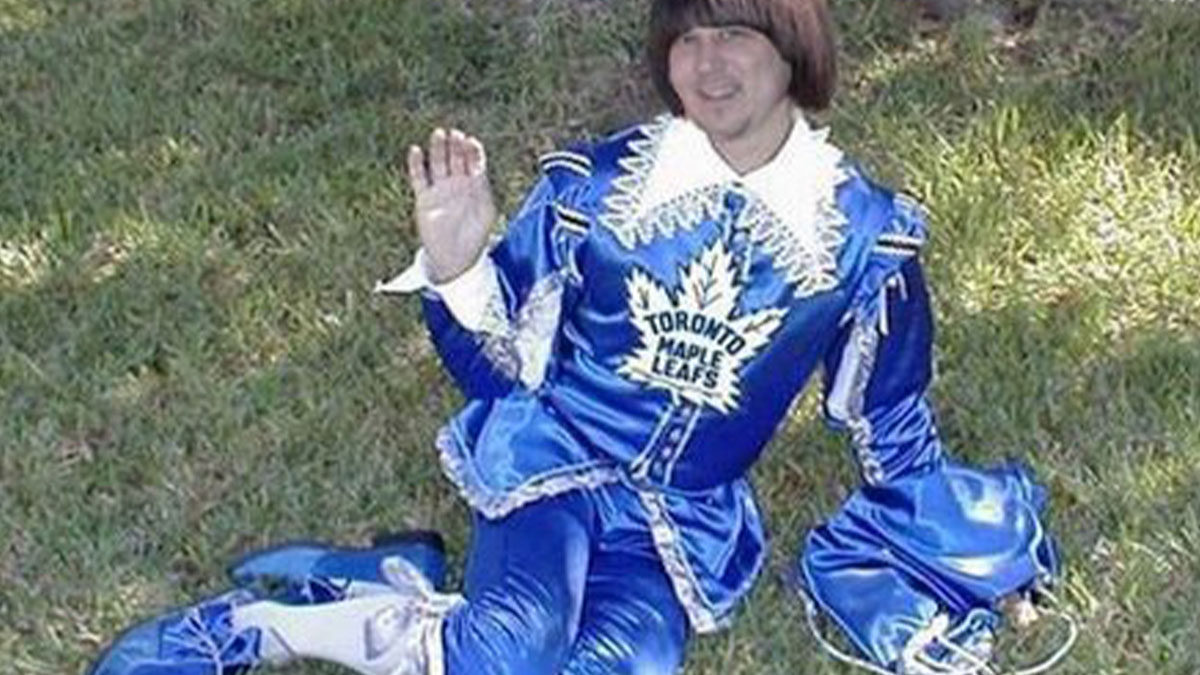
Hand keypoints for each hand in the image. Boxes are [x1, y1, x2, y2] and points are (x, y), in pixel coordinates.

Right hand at [406, 128, 496, 282]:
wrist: (455, 257)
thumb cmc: (475, 236)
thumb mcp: (486, 211)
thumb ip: (484, 189)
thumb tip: (480, 169)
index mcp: (474, 186)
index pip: (473, 161)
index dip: (472, 150)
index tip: (471, 141)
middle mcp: (457, 184)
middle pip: (455, 158)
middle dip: (456, 146)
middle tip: (456, 133)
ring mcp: (440, 190)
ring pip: (437, 163)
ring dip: (438, 149)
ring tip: (439, 134)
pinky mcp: (424, 198)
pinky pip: (419, 177)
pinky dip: (416, 164)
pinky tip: (416, 150)